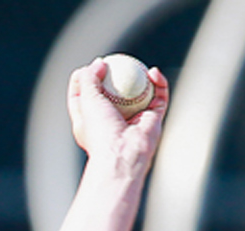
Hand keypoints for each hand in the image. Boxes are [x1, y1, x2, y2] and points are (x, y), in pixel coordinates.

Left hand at [66, 58, 169, 174]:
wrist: (123, 156)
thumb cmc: (100, 131)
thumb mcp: (85, 101)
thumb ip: (88, 79)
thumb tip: (99, 63)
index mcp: (91, 121)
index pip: (86, 97)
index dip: (87, 80)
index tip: (90, 66)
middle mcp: (113, 121)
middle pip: (114, 93)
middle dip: (116, 76)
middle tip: (116, 60)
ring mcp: (134, 121)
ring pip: (139, 94)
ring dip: (140, 78)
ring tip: (137, 64)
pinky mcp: (153, 120)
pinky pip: (159, 98)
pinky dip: (159, 84)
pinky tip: (154, 72)